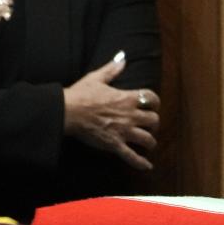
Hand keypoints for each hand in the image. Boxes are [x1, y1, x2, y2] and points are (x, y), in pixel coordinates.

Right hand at [63, 54, 159, 170]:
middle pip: (154, 120)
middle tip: (150, 126)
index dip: (155, 102)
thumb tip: (122, 57)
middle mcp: (130, 115)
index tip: (153, 105)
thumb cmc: (82, 94)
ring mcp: (123, 131)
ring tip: (149, 144)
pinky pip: (131, 156)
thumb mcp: (98, 77)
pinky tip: (147, 166)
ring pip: (147, 139)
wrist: (68, 112)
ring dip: (151, 142)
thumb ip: (113, 68)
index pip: (152, 98)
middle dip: (154, 123)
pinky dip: (140, 162)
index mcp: (128, 98)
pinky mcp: (114, 144)